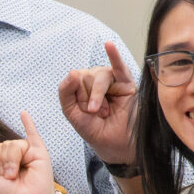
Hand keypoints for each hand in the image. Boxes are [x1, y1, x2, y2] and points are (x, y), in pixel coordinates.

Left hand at [0, 111, 60, 193]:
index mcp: (5, 161)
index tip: (3, 178)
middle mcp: (17, 155)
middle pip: (4, 145)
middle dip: (4, 162)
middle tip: (11, 177)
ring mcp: (28, 152)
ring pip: (14, 143)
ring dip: (12, 160)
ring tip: (15, 173)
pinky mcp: (39, 151)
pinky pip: (32, 133)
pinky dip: (28, 123)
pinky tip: (23, 113)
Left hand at [57, 39, 139, 166]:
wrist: (118, 148)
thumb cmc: (98, 133)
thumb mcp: (74, 115)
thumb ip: (66, 93)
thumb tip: (72, 72)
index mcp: (82, 89)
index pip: (73, 80)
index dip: (77, 97)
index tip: (86, 113)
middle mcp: (96, 83)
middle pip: (86, 76)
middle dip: (89, 98)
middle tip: (98, 114)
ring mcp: (112, 82)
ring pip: (100, 75)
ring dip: (98, 93)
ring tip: (103, 111)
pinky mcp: (127, 84)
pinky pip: (120, 67)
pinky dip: (114, 55)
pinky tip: (109, 45)